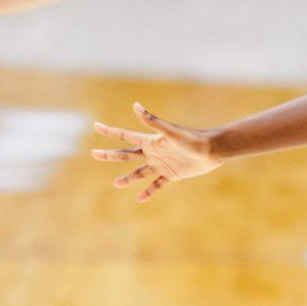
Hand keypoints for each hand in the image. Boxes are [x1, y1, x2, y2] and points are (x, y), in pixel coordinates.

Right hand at [89, 102, 221, 201]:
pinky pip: (157, 184)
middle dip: (111, 155)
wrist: (212, 150)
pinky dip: (148, 191)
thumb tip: (136, 106)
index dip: (110, 131)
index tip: (96, 126)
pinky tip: (140, 199)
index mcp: (150, 141)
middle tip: (94, 154)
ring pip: (139, 172)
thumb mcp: (170, 131)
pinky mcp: (172, 175)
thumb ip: (153, 121)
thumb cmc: (192, 139)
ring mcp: (161, 164)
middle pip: (127, 154)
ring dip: (128, 178)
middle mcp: (153, 152)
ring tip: (116, 184)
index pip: (125, 136)